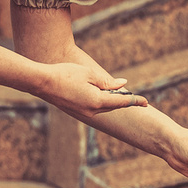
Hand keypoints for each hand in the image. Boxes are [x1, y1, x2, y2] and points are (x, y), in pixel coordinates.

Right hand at [33, 59, 149, 119]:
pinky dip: (100, 102)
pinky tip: (100, 95)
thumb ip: (108, 82)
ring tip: (118, 94)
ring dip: (111, 101)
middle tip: (136, 98)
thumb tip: (123, 85)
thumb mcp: (89, 74)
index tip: (146, 102)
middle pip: (113, 106)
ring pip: (103, 107)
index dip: (135, 101)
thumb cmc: (65, 74)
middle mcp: (91, 111)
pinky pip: (94, 108)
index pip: (122, 102)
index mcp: (97, 101)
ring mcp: (83, 114)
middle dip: (123, 101)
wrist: (42, 83)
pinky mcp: (77, 112)